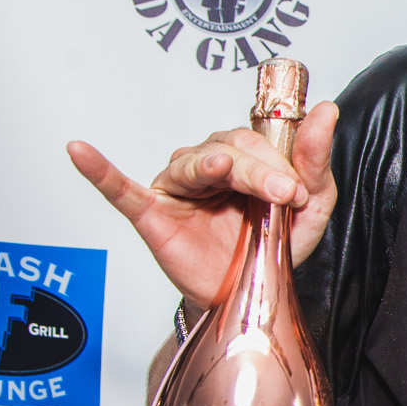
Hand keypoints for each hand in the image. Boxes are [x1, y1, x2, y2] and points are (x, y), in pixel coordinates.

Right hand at [67, 101, 340, 308]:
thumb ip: (313, 160)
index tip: (300, 190)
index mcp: (247, 157)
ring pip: (194, 163)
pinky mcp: (152, 213)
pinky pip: (120, 189)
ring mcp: (178, 186)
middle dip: (257, 170)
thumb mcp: (308, 206)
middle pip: (230, 148)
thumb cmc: (269, 245)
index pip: (260, 141)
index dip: (280, 161)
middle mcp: (209, 163)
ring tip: (224, 171)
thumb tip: (326, 110)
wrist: (245, 295)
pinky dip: (100, 170)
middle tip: (281, 195)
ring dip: (213, 166)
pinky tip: (80, 151)